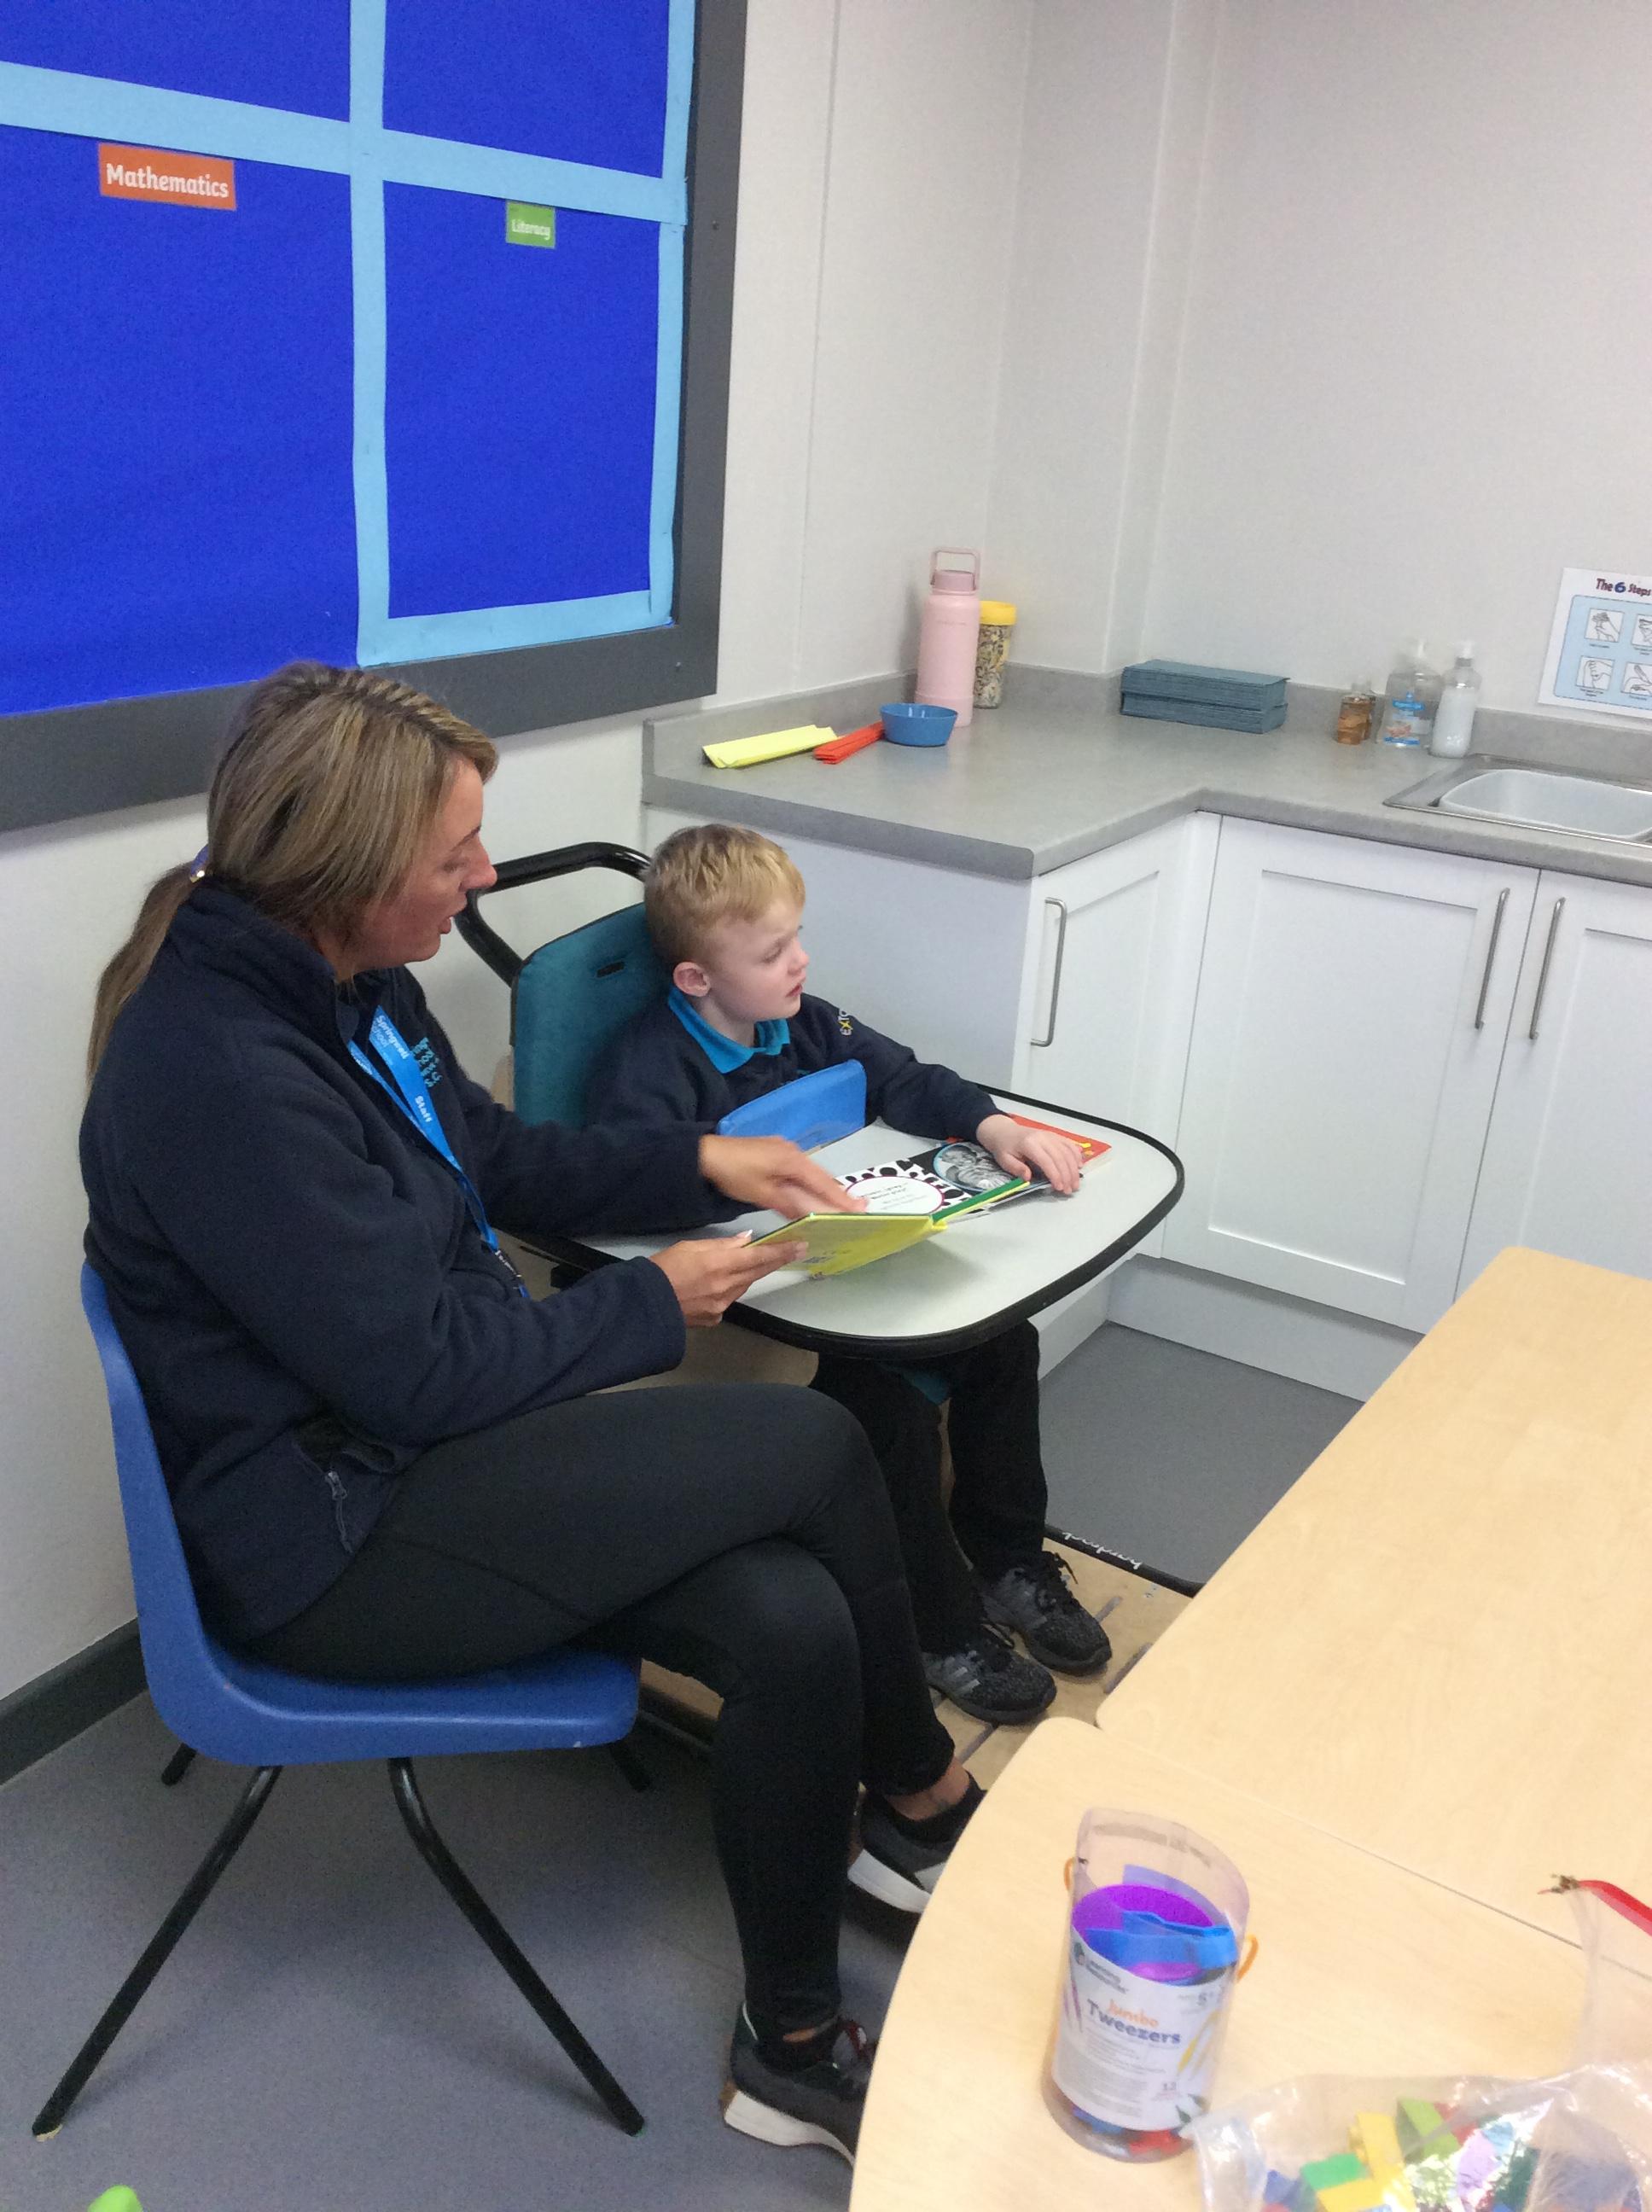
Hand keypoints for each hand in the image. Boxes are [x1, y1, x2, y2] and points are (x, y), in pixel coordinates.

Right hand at [647, 1232, 808, 1325]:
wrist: (646, 1304)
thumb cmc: (664, 1269)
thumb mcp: (690, 1247)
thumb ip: (721, 1245)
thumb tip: (746, 1240)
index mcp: (720, 1265)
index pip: (760, 1256)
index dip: (782, 1251)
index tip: (800, 1246)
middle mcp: (727, 1286)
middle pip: (758, 1271)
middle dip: (777, 1260)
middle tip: (794, 1251)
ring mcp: (722, 1305)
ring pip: (745, 1285)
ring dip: (750, 1274)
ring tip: (750, 1264)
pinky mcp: (715, 1318)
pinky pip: (729, 1300)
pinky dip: (729, 1290)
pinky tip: (717, 1285)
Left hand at [697, 1134, 864, 1218]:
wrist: (706, 1154)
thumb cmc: (735, 1174)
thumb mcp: (763, 1194)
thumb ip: (789, 1204)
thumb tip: (811, 1218)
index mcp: (793, 1160)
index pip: (823, 1182)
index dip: (841, 1198)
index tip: (860, 1209)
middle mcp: (793, 1152)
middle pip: (820, 1175)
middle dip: (837, 1193)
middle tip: (857, 1208)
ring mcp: (784, 1150)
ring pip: (810, 1172)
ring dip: (823, 1188)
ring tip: (840, 1203)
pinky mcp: (774, 1152)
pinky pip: (799, 1169)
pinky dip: (809, 1182)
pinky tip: (812, 1191)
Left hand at [975, 1112, 1083, 1194]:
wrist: (1005, 1131)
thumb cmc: (1005, 1147)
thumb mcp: (1005, 1160)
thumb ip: (1017, 1168)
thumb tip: (1029, 1178)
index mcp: (1029, 1144)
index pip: (1047, 1161)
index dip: (1055, 1175)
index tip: (1059, 1188)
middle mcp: (1042, 1137)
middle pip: (1061, 1157)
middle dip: (1067, 1175)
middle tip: (1070, 1190)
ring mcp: (1050, 1135)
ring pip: (1068, 1151)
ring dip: (1074, 1168)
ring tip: (1075, 1183)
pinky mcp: (1054, 1135)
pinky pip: (1069, 1144)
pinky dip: (1076, 1155)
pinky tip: (1079, 1166)